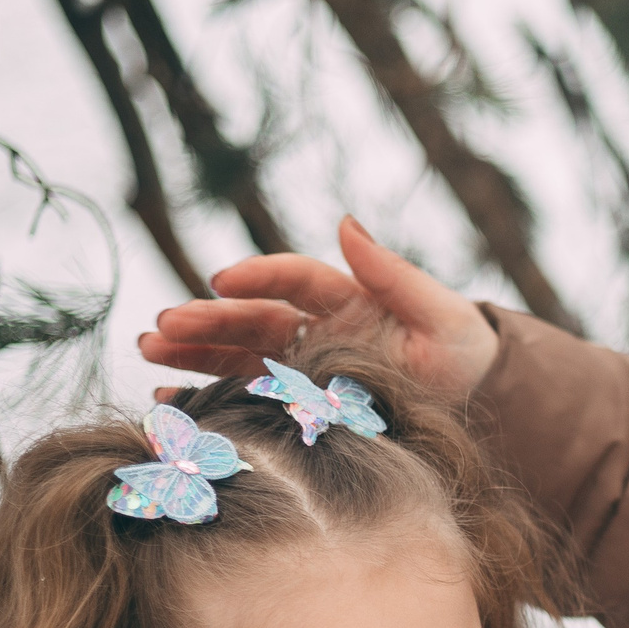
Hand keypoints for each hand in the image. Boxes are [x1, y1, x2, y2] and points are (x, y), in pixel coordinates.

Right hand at [139, 217, 499, 399]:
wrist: (479, 402)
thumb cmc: (461, 350)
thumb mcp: (437, 312)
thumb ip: (392, 273)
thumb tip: (346, 222)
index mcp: (346, 299)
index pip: (294, 279)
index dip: (259, 275)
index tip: (223, 280)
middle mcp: (316, 330)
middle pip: (253, 318)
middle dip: (206, 320)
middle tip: (162, 325)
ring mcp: (304, 367)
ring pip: (238, 355)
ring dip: (192, 352)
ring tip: (149, 351)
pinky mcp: (300, 405)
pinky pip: (248, 397)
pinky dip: (210, 395)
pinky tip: (173, 397)